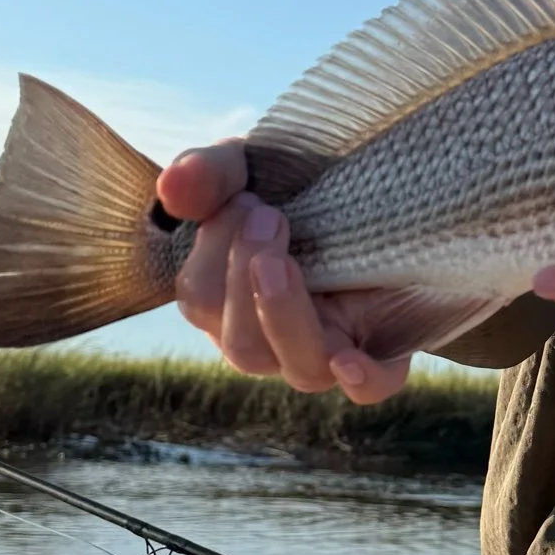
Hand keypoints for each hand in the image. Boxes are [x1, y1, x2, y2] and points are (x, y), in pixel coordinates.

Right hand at [158, 142, 414, 404]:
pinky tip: (348, 360)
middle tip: (269, 216)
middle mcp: (277, 338)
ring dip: (284, 314)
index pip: (201, 301)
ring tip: (286, 259)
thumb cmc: (298, 183)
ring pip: (301, 370)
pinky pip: (372, 388)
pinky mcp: (384, 349)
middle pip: (244, 347)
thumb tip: (171, 190)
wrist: (380, 188)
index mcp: (233, 302)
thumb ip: (208, 174)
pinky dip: (360, 379)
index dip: (215, 251)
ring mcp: (331, 349)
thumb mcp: (249, 165)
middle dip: (245, 275)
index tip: (245, 198)